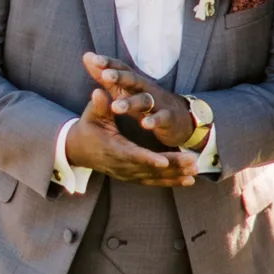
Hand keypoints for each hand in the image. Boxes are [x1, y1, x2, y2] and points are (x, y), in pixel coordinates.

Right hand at [62, 87, 197, 185]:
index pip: (131, 155)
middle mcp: (121, 165)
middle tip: (192, 161)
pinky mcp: (132, 176)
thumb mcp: (91, 115)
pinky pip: (153, 181)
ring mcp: (127, 173)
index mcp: (112, 148)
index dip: (147, 159)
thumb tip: (99, 91)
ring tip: (195, 170)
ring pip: (154, 177)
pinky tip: (189, 180)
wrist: (78, 150)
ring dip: (175, 174)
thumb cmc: (87, 128)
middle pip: (148, 168)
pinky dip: (171, 181)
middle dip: (171, 165)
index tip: (163, 161)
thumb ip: (98, 105)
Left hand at [83, 51, 195, 150]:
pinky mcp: (168, 118)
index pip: (121, 68)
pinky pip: (161, 118)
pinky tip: (145, 124)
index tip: (93, 59)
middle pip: (133, 79)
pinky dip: (153, 120)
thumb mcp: (125, 88)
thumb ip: (106, 75)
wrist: (179, 118)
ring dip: (130, 103)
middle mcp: (146, 89)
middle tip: (105, 75)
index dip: (108, 63)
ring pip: (144, 99)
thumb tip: (87, 56)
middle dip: (120, 77)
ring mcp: (158, 103)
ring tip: (115, 107)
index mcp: (134, 82)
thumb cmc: (148, 101)